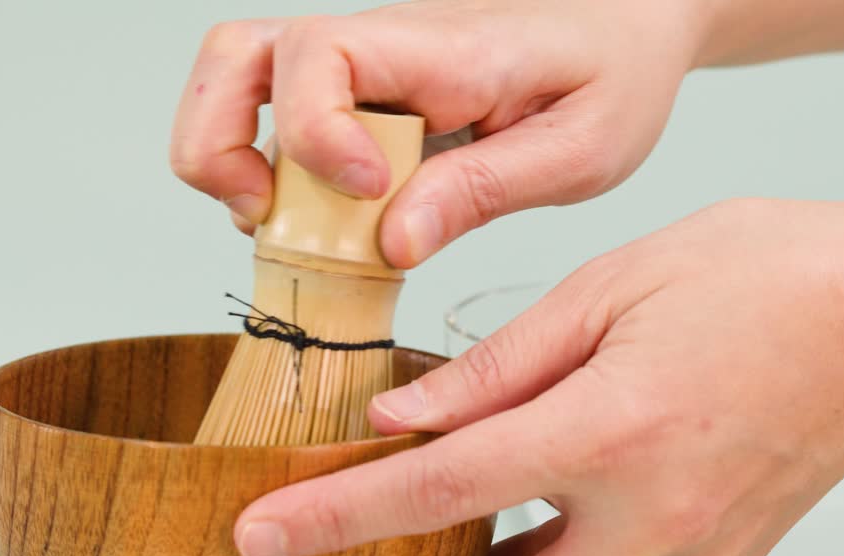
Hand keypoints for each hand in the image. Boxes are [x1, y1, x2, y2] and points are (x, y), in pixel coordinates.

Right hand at [170, 0, 708, 266]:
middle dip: (216, 145)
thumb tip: (393, 243)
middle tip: (260, 214)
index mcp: (440, 48)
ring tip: (269, 222)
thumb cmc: (611, 73)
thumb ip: (485, 191)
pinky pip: (272, 117)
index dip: (316, 134)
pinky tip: (309, 221)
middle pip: (235, 55)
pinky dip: (264, 173)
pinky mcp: (353, 95)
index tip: (368, 194)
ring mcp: (357, 68)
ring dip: (224, 157)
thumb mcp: (579, 148)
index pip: (320, 56)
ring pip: (234, 79)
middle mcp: (379, 46)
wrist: (626, 25)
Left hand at [231, 198, 843, 555]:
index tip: (265, 537)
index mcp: (614, 431)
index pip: (441, 490)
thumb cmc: (767, 274)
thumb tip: (406, 417)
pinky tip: (523, 527)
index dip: (338, 518)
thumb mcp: (611, 288)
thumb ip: (498, 367)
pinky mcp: (718, 550)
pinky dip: (555, 555)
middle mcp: (656, 513)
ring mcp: (694, 546)